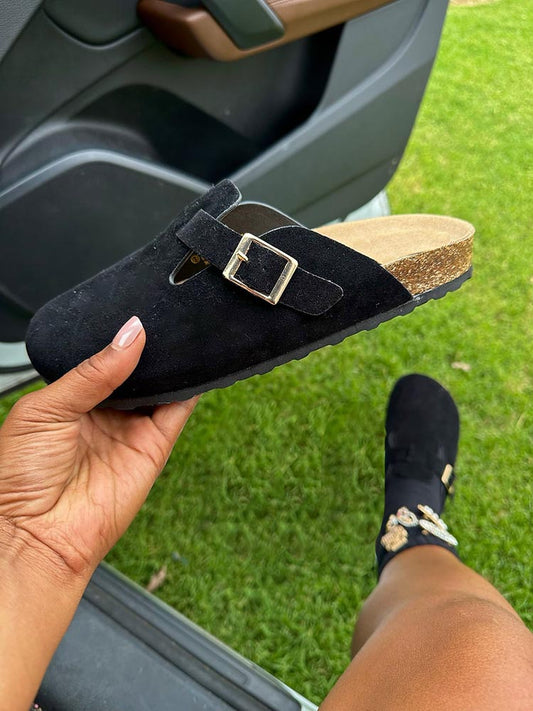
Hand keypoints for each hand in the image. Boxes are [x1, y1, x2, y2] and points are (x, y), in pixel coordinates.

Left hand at [0, 316, 197, 579]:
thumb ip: (92, 372)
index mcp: (70, 399)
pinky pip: (178, 411)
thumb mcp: (46, 408)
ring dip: (171, 364)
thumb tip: (130, 334)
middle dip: (149, 348)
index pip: (102, 359)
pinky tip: (193, 365)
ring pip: (160, 386)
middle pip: (135, 371)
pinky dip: (190, 388)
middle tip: (160, 320)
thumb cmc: (20, 478)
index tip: (135, 316)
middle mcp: (103, 412)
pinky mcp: (154, 447)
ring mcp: (130, 429)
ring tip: (179, 335)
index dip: (118, 339)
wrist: (36, 535)